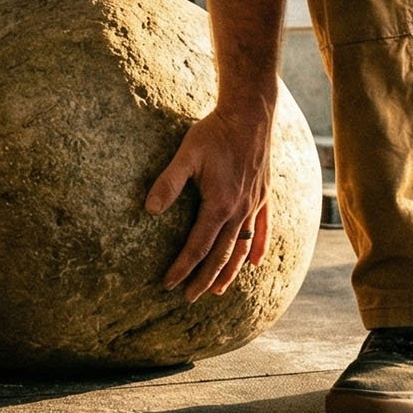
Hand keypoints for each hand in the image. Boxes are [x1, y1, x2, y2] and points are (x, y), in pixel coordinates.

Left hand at [144, 104, 273, 301]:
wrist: (250, 114)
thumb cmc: (215, 133)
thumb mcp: (186, 155)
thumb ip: (168, 183)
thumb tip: (148, 209)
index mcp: (219, 205)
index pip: (198, 247)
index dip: (182, 268)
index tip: (168, 284)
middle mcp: (239, 211)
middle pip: (221, 255)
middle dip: (204, 279)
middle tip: (189, 297)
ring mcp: (254, 204)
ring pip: (242, 247)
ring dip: (230, 271)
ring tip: (217, 290)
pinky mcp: (263, 196)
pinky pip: (263, 229)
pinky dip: (259, 248)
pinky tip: (254, 263)